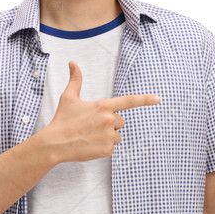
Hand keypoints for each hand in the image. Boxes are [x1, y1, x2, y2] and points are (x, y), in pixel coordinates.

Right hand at [42, 60, 160, 163]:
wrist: (55, 143)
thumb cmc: (62, 119)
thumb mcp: (69, 98)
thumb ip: (75, 80)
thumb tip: (72, 63)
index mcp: (103, 106)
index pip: (129, 101)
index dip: (145, 99)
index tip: (158, 99)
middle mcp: (109, 120)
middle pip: (120, 122)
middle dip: (110, 124)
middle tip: (92, 126)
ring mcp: (108, 136)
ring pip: (117, 136)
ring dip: (107, 137)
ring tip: (90, 136)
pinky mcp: (107, 150)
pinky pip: (111, 148)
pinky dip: (103, 148)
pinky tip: (90, 145)